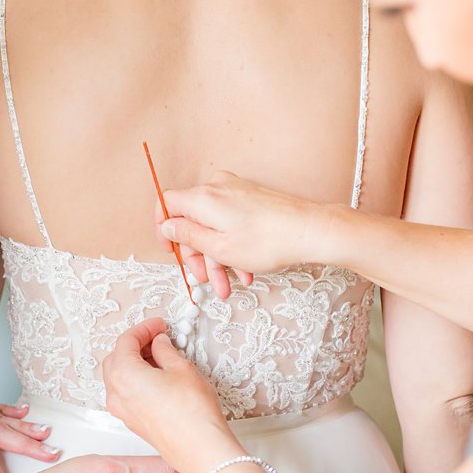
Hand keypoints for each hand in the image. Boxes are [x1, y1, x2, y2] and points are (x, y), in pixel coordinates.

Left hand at [103, 318, 242, 472]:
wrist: (199, 448)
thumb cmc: (192, 413)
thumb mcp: (181, 369)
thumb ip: (165, 351)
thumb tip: (159, 344)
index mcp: (123, 374)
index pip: (126, 341)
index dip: (143, 328)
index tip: (158, 325)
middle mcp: (116, 393)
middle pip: (116, 358)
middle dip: (135, 344)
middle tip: (157, 336)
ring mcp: (123, 410)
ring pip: (119, 377)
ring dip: (135, 362)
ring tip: (160, 355)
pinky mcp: (133, 422)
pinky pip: (126, 393)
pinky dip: (136, 379)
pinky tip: (158, 376)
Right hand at [156, 171, 335, 299]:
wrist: (310, 231)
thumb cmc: (268, 241)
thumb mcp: (218, 247)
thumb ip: (187, 235)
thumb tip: (168, 226)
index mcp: (203, 198)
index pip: (167, 203)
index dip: (163, 228)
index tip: (170, 249)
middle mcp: (217, 188)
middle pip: (192, 221)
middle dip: (198, 255)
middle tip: (207, 280)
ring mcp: (236, 191)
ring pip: (214, 226)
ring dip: (219, 258)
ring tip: (230, 285)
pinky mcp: (251, 198)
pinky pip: (231, 223)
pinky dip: (233, 246)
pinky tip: (245, 270)